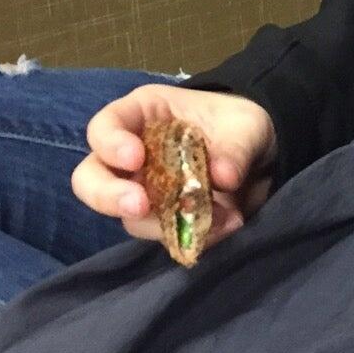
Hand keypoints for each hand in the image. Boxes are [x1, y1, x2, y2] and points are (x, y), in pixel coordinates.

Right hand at [72, 83, 277, 254]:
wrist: (261, 157)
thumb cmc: (240, 125)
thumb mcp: (247, 126)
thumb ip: (236, 147)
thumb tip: (224, 177)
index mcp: (143, 115)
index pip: (104, 127)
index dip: (110, 144)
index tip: (135, 158)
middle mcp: (133, 156)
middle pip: (92, 180)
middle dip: (110, 196)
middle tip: (140, 206)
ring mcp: (145, 192)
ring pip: (131, 217)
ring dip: (171, 223)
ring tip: (222, 215)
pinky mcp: (164, 221)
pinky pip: (166, 236)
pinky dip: (194, 237)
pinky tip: (228, 224)